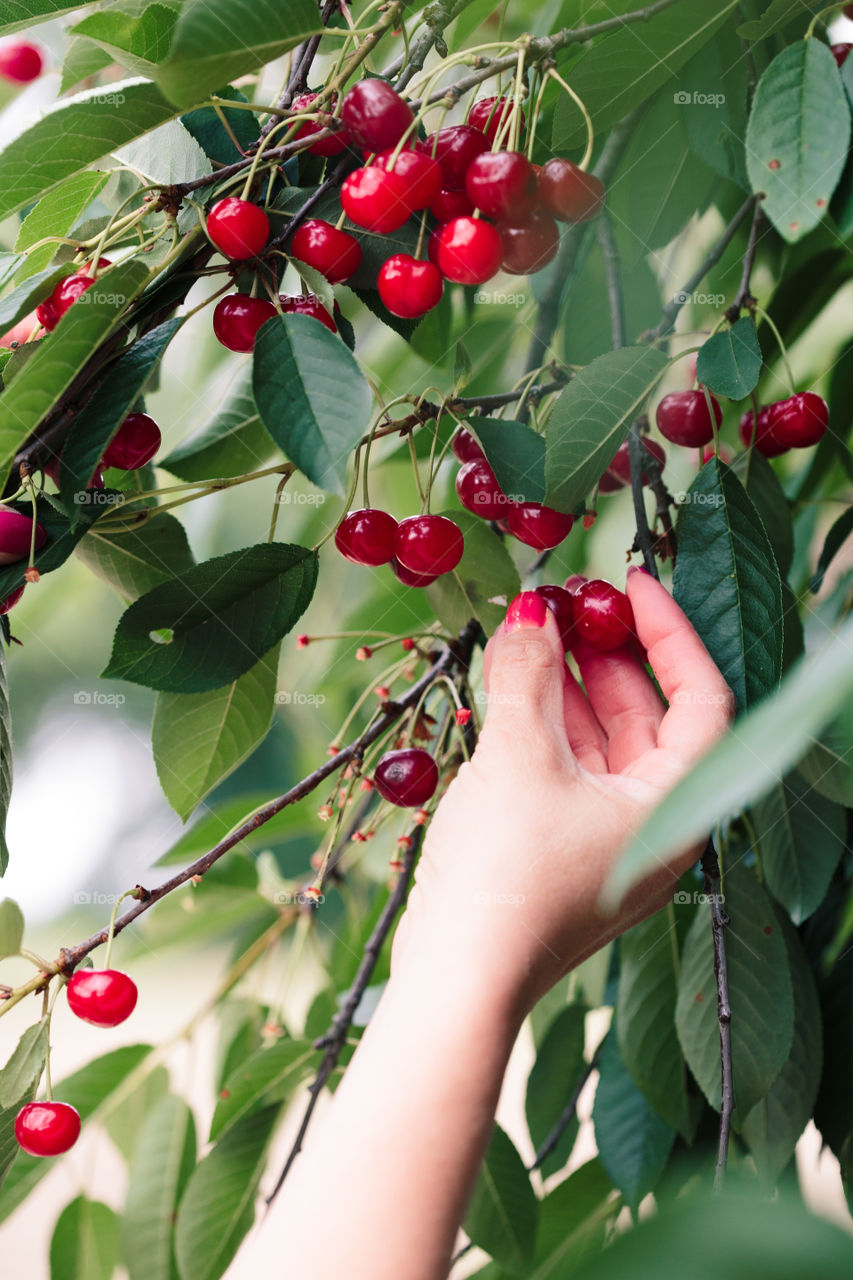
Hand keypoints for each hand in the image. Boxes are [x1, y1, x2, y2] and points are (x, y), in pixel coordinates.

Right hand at [392, 569, 733, 1014]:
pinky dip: (542, 723)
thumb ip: (527, 674)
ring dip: (568, 683)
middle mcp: (652, 824)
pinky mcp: (560, 852)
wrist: (458, 979)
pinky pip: (565, 769)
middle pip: (648, 716)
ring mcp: (604, 841)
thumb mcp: (519, 757)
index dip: (669, 631)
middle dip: (607, 652)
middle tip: (568, 600)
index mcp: (674, 806)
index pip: (701, 698)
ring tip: (531, 629)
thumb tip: (531, 609)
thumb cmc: (507, 874)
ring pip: (600, 741)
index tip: (628, 582)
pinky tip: (510, 684)